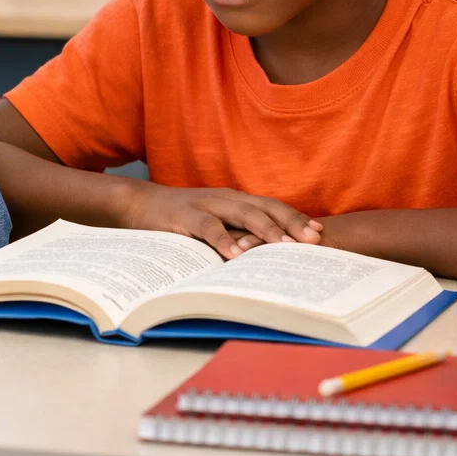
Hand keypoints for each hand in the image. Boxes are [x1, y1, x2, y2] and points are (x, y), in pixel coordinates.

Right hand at [118, 180, 323, 258]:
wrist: (138, 203)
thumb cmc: (179, 218)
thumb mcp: (212, 221)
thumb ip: (236, 233)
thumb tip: (267, 257)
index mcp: (234, 200)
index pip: (272, 206)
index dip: (295, 218)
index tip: (319, 233)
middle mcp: (224, 198)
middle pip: (264, 208)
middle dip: (290, 224)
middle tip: (312, 241)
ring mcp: (204, 204)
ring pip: (241, 213)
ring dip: (264, 229)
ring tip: (283, 247)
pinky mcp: (184, 216)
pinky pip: (207, 226)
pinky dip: (223, 239)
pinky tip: (236, 254)